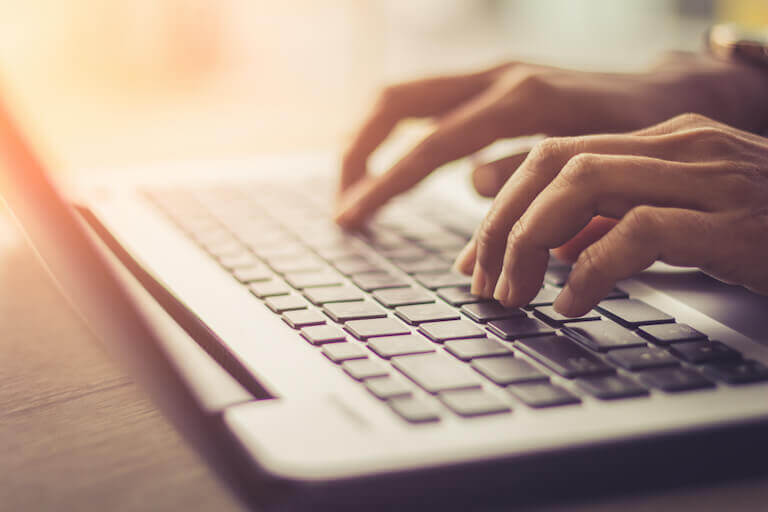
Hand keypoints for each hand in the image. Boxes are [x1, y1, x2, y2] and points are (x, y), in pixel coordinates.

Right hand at [335, 52, 767, 227]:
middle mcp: (498, 77)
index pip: (431, 145)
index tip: (350, 218)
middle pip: (398, 102)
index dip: (385, 184)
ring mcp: (494, 75)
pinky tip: (395, 168)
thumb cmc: (644, 135)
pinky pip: (430, 105)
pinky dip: (401, 136)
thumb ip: (532, 174)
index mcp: (522, 100)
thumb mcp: (598, 164)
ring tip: (355, 188)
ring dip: (372, 140)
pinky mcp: (495, 85)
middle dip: (358, 151)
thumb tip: (473, 186)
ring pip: (407, 97)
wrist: (677, 94)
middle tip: (343, 202)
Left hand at [454, 113, 767, 316]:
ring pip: (583, 185)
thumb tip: (553, 248)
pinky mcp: (732, 221)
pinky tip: (572, 305)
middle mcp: (679, 145)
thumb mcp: (683, 221)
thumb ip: (617, 223)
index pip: (553, 155)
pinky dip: (592, 269)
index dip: (501, 206)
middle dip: (503, 224)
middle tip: (483, 282)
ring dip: (531, 243)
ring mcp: (707, 177)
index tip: (476, 258)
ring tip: (514, 294)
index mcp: (662, 140)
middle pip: (553, 163)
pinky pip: (638, 232)